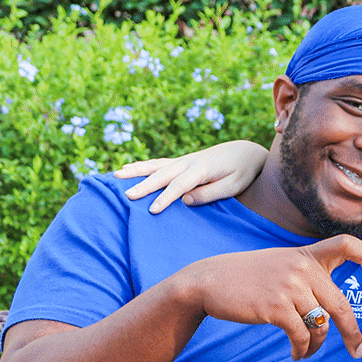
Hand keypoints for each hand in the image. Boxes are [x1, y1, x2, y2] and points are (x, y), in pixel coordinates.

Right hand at [115, 140, 267, 213]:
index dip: (166, 198)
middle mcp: (189, 162)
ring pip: (156, 165)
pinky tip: (128, 168)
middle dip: (143, 185)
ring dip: (136, 170)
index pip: (180, 185)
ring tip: (116, 175)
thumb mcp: (233, 186)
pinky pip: (158, 163)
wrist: (245, 151)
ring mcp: (184, 160)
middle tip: (127, 196)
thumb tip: (185, 200)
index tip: (152, 210)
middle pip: (162, 174)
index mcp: (202, 170)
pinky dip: (142, 166)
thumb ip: (210, 193)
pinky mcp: (182, 161)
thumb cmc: (242, 172)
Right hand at [176, 234, 361, 359]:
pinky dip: (302, 350)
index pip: (346, 243)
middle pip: (340, 304)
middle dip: (352, 332)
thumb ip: (306, 274)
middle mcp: (302, 268)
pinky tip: (296, 354)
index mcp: (306, 255)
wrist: (209, 281)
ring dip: (317, 346)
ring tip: (306, 352)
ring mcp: (290, 287)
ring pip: (321, 325)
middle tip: (358, 350)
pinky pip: (302, 335)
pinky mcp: (276, 307)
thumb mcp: (280, 264)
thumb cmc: (247, 277)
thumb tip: (330, 306)